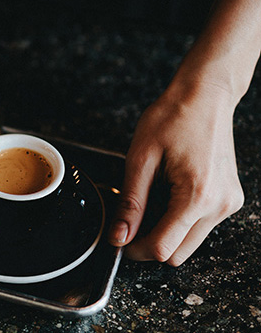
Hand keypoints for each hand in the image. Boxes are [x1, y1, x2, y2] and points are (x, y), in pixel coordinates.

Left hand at [108, 81, 243, 265]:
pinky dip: (180, 220)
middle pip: (178, 253)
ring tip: (151, 199)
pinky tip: (168, 194)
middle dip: (149, 244)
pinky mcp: (229, 198)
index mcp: (197, 196)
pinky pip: (200, 225)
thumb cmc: (173, 117)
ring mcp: (228, 203)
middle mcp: (219, 205)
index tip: (118, 239)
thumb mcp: (140, 159)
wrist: (205, 96)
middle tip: (129, 222)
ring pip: (190, 242)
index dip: (135, 249)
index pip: (163, 247)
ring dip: (166, 232)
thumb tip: (119, 236)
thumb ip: (131, 203)